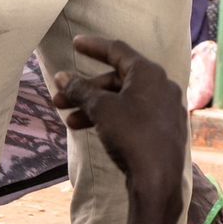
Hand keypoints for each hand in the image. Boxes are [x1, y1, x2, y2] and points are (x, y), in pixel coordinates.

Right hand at [51, 37, 185, 206]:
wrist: (158, 179)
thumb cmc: (131, 134)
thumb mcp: (102, 109)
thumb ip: (81, 90)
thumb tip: (62, 76)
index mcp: (149, 73)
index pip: (117, 50)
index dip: (94, 46)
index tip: (75, 44)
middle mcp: (161, 86)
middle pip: (117, 78)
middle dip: (85, 89)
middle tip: (58, 100)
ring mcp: (164, 108)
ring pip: (122, 99)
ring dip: (93, 106)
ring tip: (69, 121)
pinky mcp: (162, 129)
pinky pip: (132, 114)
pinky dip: (110, 117)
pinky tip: (89, 130)